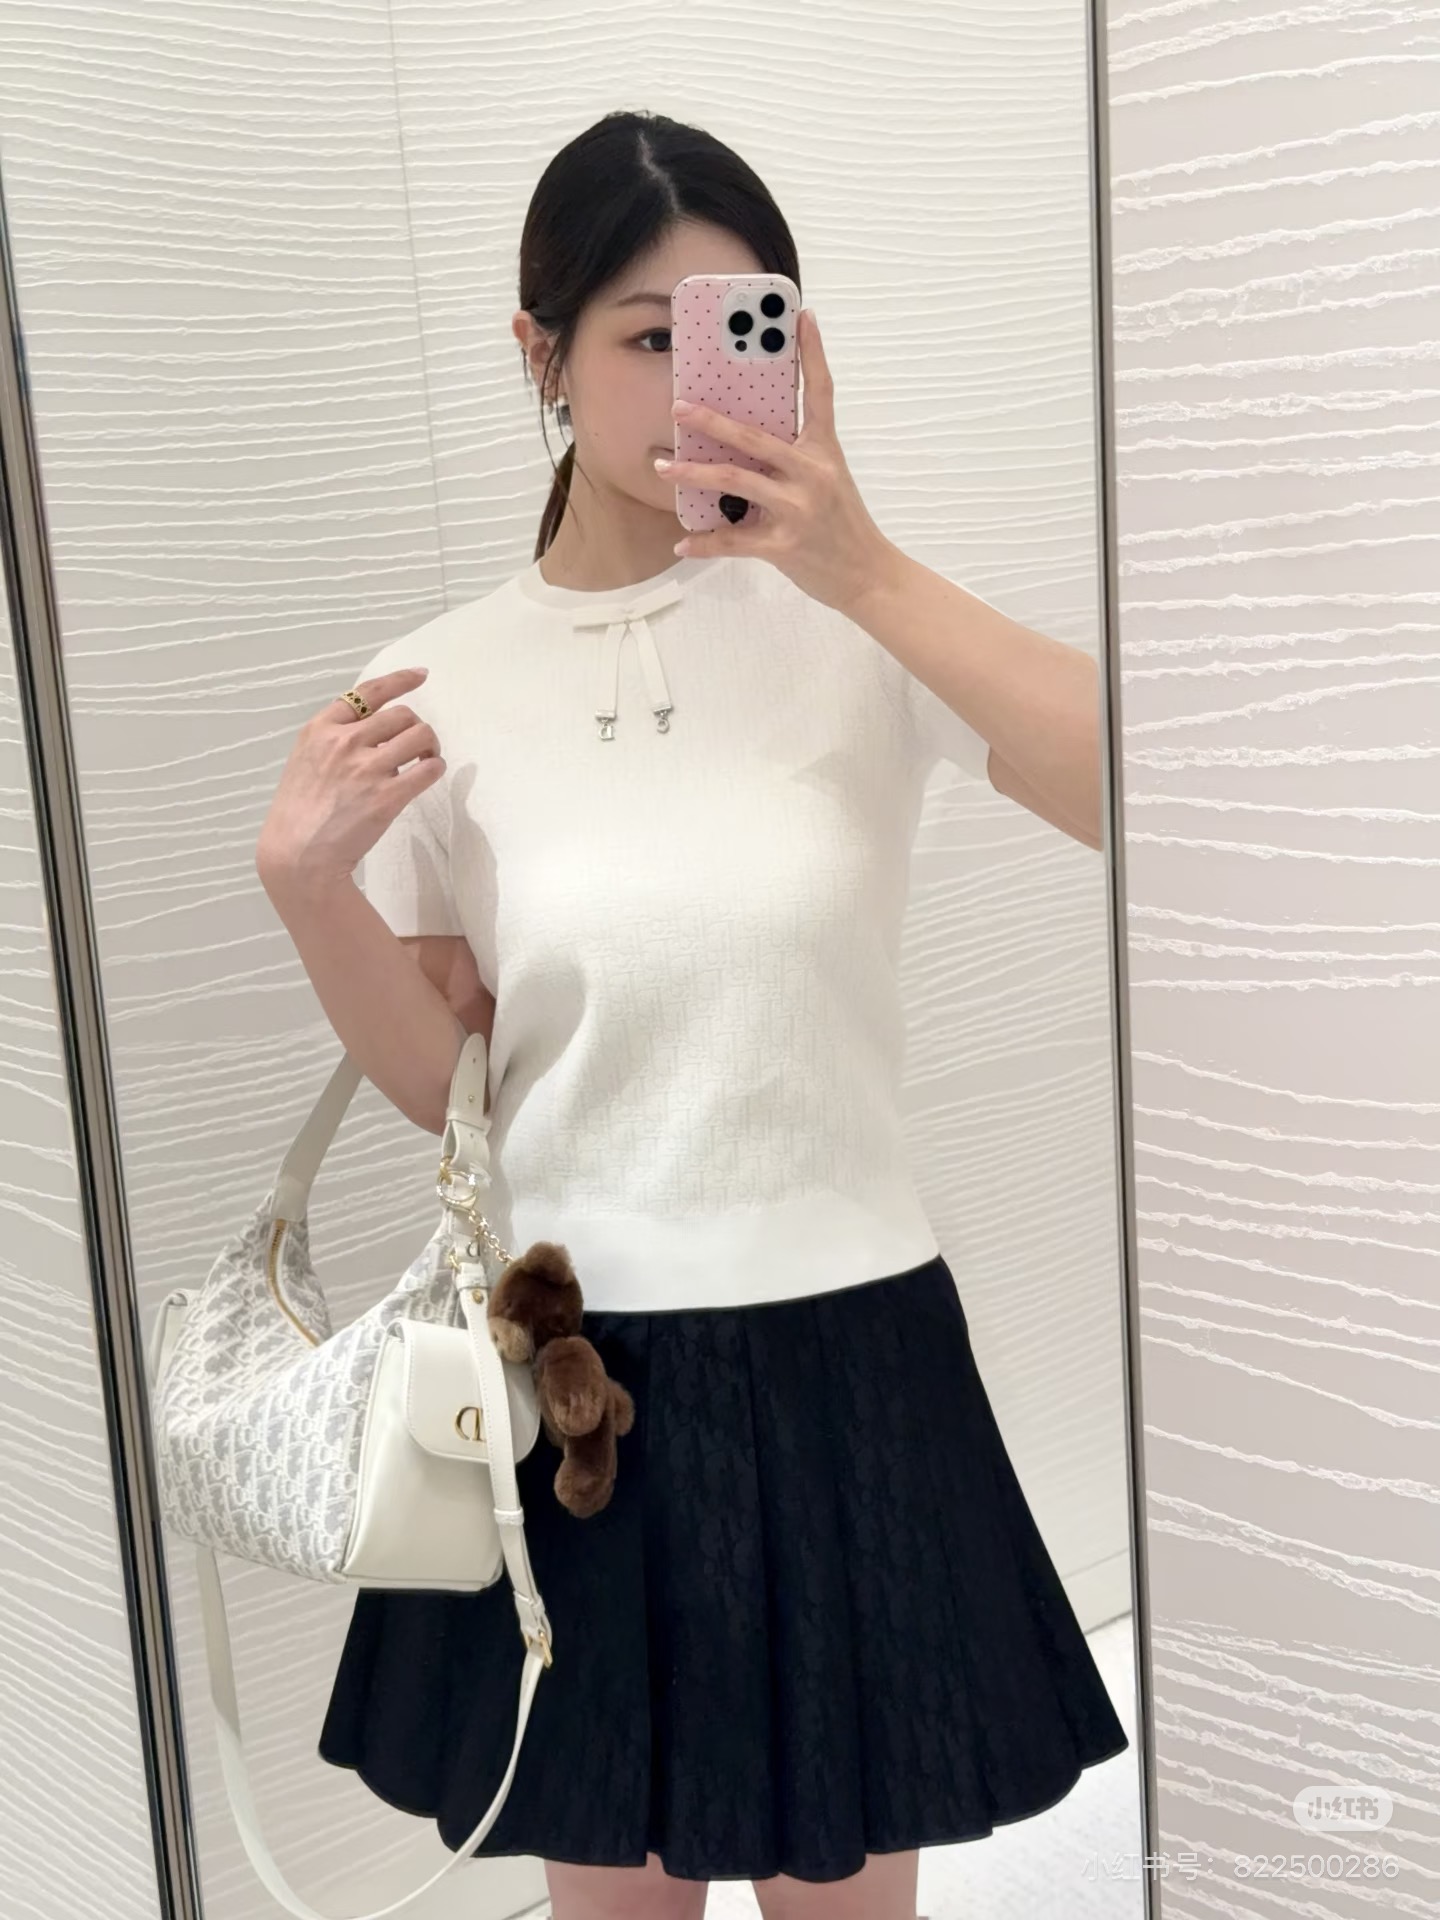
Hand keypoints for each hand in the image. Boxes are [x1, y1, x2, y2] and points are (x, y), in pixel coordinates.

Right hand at [255, 667, 443, 895]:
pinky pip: (429, 769)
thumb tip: (372, 730)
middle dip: (417, 728)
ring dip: (431, 746)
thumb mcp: (305, 760)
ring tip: (426, 760)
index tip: (421, 676)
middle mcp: (345, 742)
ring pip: (421, 736)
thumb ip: (333, 740)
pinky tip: (429, 774)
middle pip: (403, 715)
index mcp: (321, 729)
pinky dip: (436, 768)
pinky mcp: (386, 797)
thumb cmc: (299, 812)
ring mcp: (366, 769)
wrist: (298, 855)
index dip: (400, 680)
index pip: (368, 692)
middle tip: (419, 746)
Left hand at [654, 308, 901, 618]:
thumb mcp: (831, 481)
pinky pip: (734, 541)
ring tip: (663, 466)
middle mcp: (811, 474)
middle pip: (755, 437)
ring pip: (735, 482)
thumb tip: (748, 445)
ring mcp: (797, 509)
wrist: (868, 576)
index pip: (820, 392)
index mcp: (825, 451)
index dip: (812, 352)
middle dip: (712, 421)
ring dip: (694, 474)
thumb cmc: (844, 526)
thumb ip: (796, 459)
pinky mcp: (784, 545)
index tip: (801, 315)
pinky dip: (705, 543)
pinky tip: (682, 543)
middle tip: (679, 406)